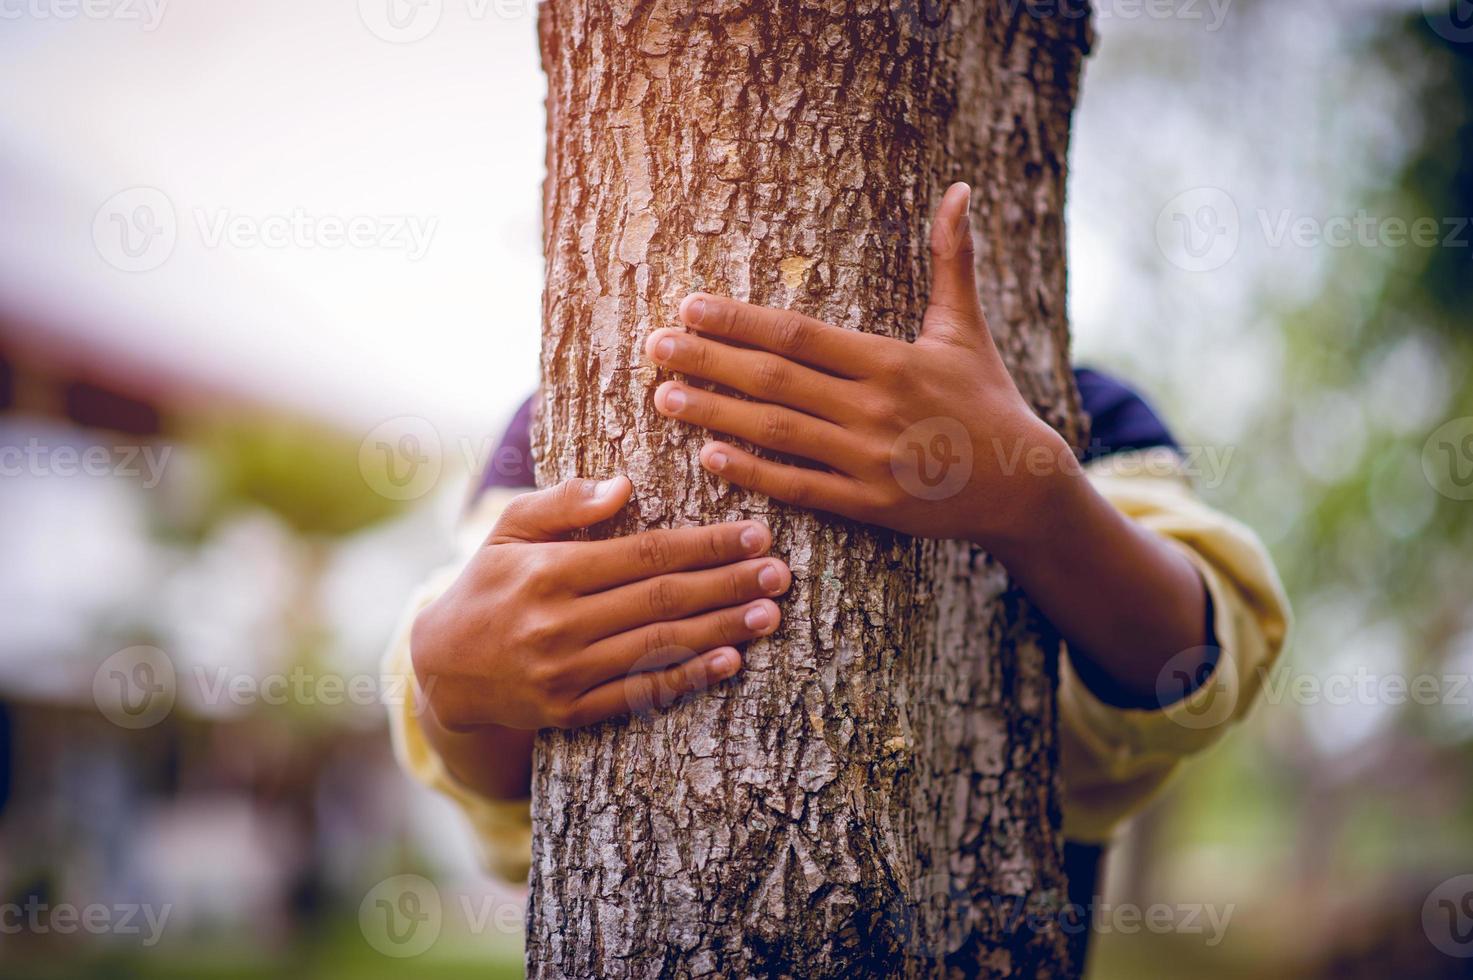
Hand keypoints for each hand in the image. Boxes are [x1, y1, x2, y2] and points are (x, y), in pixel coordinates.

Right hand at [410, 476, 789, 731]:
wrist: (441, 669)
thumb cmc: (487, 584)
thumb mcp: (509, 530)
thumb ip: (563, 503)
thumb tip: (624, 485)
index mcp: (548, 571)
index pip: (644, 554)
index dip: (705, 545)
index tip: (755, 534)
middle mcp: (558, 624)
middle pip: (662, 600)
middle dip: (728, 584)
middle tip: (779, 573)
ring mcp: (565, 673)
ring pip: (659, 647)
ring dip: (721, 629)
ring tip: (768, 614)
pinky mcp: (570, 712)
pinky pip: (639, 693)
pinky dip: (687, 677)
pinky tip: (729, 661)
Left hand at [642, 182, 1073, 549]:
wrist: (1023, 486)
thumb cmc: (986, 399)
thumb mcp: (966, 329)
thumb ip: (953, 261)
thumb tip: (959, 191)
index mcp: (891, 361)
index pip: (799, 335)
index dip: (740, 321)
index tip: (689, 306)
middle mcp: (876, 408)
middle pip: (776, 380)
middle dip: (709, 361)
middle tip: (654, 346)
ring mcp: (870, 460)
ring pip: (778, 432)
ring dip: (715, 412)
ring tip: (663, 395)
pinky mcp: (869, 505)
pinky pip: (800, 487)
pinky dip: (753, 472)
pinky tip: (708, 455)